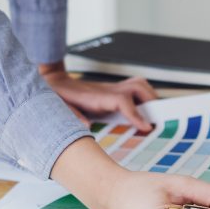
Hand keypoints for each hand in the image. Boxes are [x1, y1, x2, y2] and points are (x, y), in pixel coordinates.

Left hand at [39, 61, 156, 130]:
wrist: (53, 81)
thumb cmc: (58, 95)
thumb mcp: (60, 107)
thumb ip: (72, 115)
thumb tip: (85, 126)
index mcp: (97, 96)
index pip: (123, 101)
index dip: (136, 114)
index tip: (146, 127)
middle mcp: (109, 90)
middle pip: (138, 88)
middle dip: (151, 103)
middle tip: (156, 122)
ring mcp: (112, 89)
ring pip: (139, 85)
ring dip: (150, 98)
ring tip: (154, 115)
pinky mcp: (113, 91)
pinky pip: (134, 89)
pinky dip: (143, 98)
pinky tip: (143, 112)